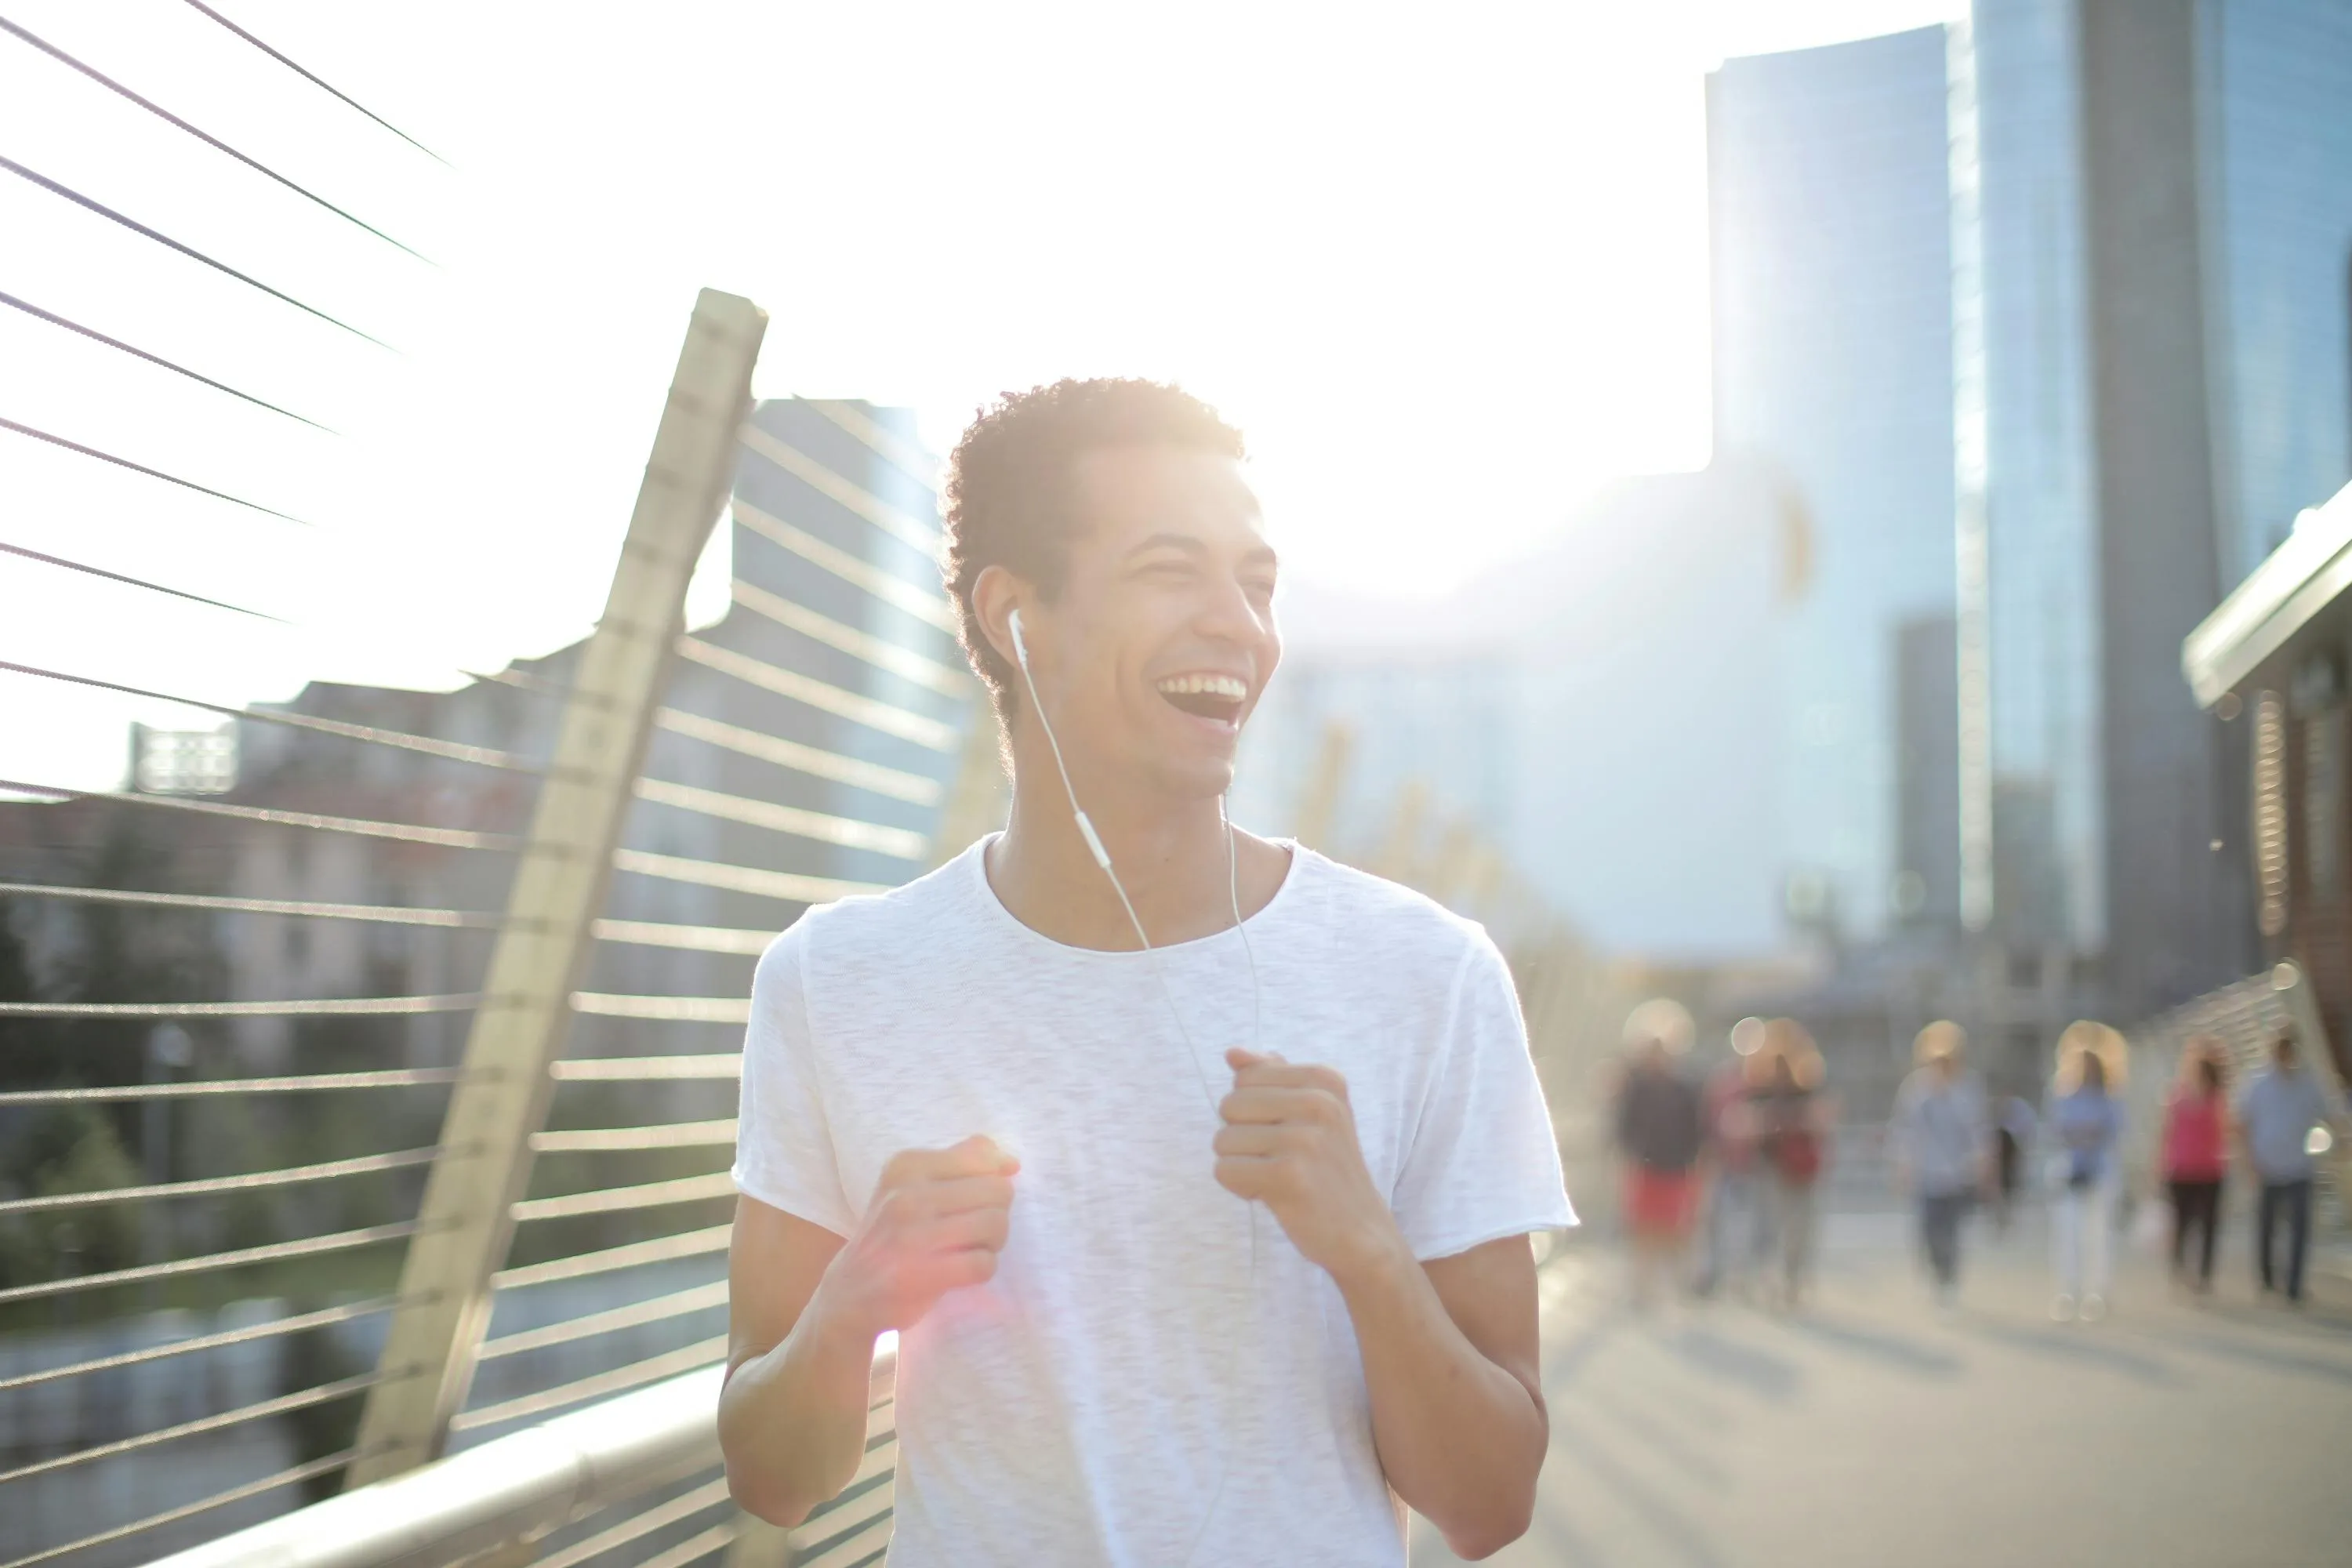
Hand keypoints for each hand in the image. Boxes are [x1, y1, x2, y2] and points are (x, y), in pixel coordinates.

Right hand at [815, 1135, 1016, 1338]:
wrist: (849, 1294)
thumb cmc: (894, 1235)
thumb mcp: (914, 1186)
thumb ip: (961, 1162)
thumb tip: (1011, 1162)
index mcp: (906, 1165)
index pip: (983, 1157)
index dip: (989, 1183)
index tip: (970, 1202)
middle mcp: (905, 1196)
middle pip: (997, 1191)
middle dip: (996, 1213)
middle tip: (973, 1231)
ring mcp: (910, 1237)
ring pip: (995, 1225)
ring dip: (992, 1243)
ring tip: (969, 1250)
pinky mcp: (919, 1276)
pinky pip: (983, 1264)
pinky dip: (982, 1269)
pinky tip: (961, 1272)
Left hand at [1214, 1049, 1403, 1285]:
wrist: (1361, 1232)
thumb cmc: (1327, 1169)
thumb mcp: (1311, 1113)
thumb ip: (1271, 1077)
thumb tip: (1232, 1052)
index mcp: (1325, 1079)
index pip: (1244, 1077)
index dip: (1253, 1110)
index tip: (1287, 1132)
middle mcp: (1319, 1103)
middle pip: (1229, 1105)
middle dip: (1243, 1137)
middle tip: (1283, 1159)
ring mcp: (1305, 1140)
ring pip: (1222, 1140)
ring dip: (1242, 1165)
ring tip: (1280, 1177)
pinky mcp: (1289, 1176)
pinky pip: (1225, 1171)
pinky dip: (1240, 1187)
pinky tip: (1272, 1194)